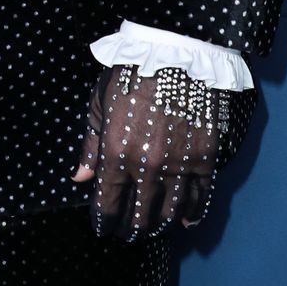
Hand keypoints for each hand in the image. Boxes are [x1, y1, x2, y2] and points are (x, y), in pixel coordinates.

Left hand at [71, 63, 256, 241]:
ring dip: (159, 226)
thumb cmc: (131, 73)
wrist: (177, 51)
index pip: (107, 205)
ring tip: (152, 229)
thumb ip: (90, 144)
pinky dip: (192, 213)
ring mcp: (180, 166)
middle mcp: (148, 167)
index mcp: (116, 154)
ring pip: (169, 213)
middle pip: (139, 216)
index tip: (103, 228)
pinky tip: (185, 220)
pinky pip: (200, 197)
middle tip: (127, 234)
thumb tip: (81, 177)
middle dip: (130, 230)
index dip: (104, 222)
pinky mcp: (205, 159)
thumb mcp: (99, 103)